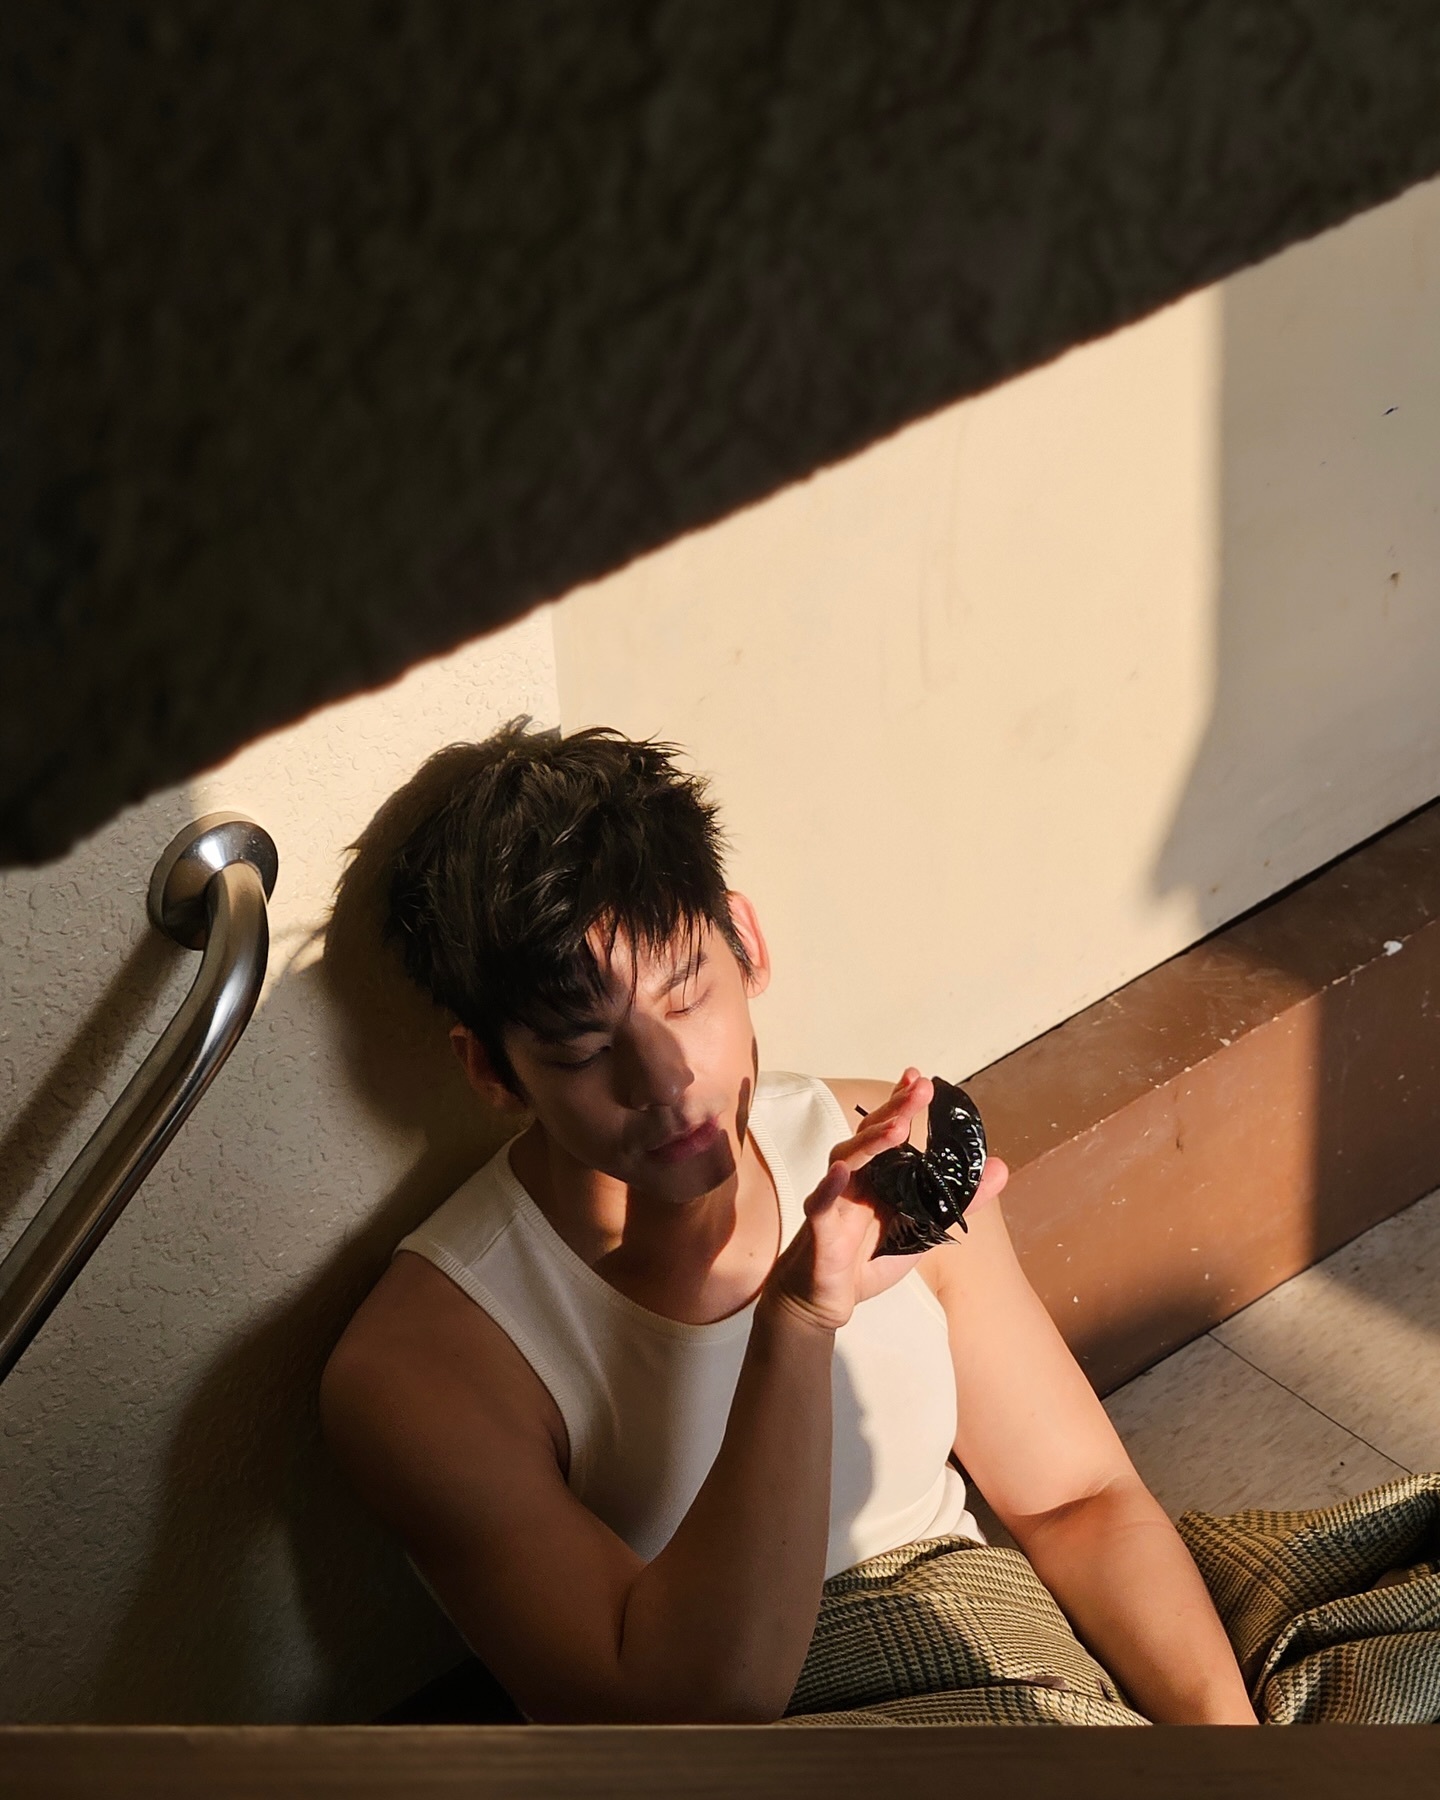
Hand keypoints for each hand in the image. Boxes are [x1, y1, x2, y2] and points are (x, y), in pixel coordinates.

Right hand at [765, 1068, 934, 1331]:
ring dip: (871, 1142)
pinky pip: (821, 1204)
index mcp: (877, 1175)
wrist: (826, 1300)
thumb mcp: (923, 1229)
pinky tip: (842, 1173)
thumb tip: (1001, 1167)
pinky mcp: (819, 1228)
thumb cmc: (867, 1259)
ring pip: (846, 1160)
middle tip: (920, 1087)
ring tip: (897, 1127)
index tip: (918, 1077)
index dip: (901, 1102)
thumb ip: (959, 1200)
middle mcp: (853, 1178)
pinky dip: (830, 1188)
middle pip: (870, 1135)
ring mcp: (833, 1199)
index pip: (888, 1129)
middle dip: (895, 1110)